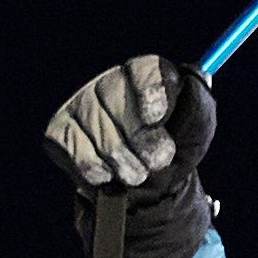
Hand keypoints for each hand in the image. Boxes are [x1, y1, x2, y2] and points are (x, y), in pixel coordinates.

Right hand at [43, 54, 216, 257]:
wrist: (149, 188)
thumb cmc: (174, 148)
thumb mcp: (197, 126)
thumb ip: (198, 100)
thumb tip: (194, 79)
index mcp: (143, 73)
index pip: (143, 70)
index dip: (149, 92)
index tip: (157, 117)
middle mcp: (108, 83)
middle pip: (117, 104)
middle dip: (141, 141)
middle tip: (157, 161)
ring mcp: (80, 105)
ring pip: (100, 135)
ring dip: (124, 164)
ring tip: (136, 173)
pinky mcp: (60, 131)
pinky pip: (77, 153)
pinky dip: (98, 171)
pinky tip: (108, 174)